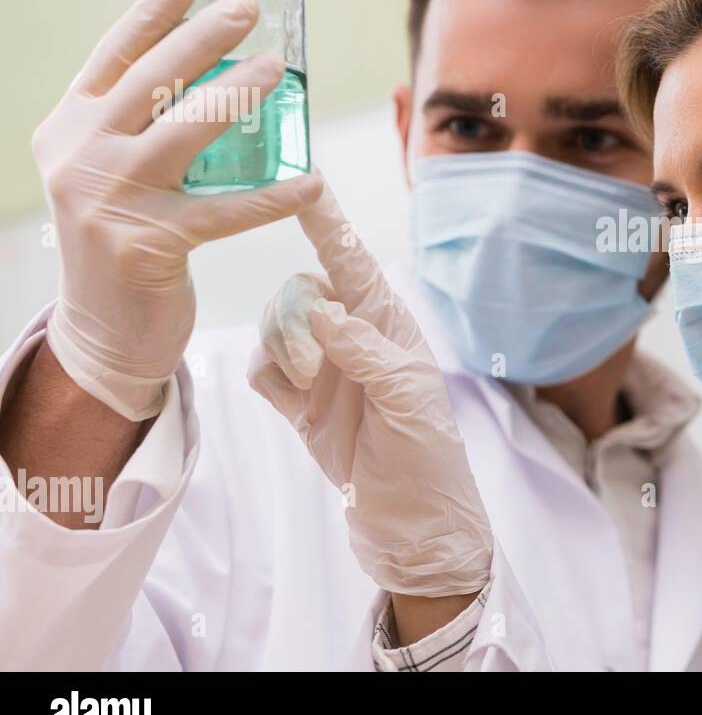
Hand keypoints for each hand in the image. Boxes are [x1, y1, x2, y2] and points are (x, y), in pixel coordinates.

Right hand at [35, 0, 322, 420]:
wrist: (101, 330)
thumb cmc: (120, 237)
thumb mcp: (106, 169)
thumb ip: (134, 123)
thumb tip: (201, 64)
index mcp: (68, 128)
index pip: (112, 56)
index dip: (152, 10)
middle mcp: (79, 155)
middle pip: (148, 80)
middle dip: (201, 37)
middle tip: (248, 9)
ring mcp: (109, 200)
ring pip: (183, 132)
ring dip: (235, 95)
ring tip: (278, 67)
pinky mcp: (148, 244)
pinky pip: (225, 212)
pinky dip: (273, 197)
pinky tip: (310, 182)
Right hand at [247, 181, 491, 596]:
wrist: (411, 529)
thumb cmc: (427, 462)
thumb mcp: (407, 402)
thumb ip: (364, 351)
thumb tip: (320, 306)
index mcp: (389, 329)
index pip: (352, 263)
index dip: (328, 225)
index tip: (305, 184)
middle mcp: (355, 341)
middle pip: (300, 291)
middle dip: (294, 317)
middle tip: (312, 367)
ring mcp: (325, 373)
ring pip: (275, 327)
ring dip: (280, 349)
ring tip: (309, 391)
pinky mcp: (299, 407)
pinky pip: (262, 369)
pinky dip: (266, 375)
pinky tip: (289, 400)